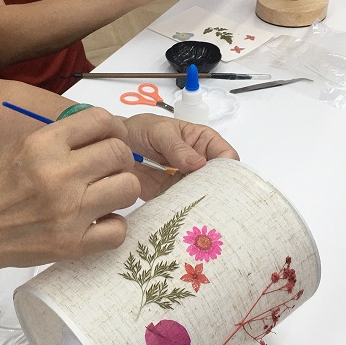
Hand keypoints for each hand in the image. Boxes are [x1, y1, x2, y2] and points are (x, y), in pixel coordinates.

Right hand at [0, 108, 139, 270]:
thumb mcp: (20, 147)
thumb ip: (60, 137)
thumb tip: (104, 131)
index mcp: (43, 145)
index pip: (101, 120)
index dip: (112, 129)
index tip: (110, 140)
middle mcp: (59, 175)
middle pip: (120, 153)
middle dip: (120, 159)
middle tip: (109, 170)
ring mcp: (69, 212)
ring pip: (129, 188)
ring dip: (121, 190)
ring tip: (105, 196)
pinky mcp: (72, 245)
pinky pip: (119, 230)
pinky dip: (113, 226)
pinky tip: (98, 222)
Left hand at [122, 114, 238, 199]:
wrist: (117, 146)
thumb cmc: (140, 130)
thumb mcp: (159, 132)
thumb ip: (177, 147)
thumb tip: (198, 163)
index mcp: (202, 142)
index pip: (225, 154)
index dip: (228, 168)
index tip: (221, 180)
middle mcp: (198, 163)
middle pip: (218, 180)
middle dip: (218, 190)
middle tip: (210, 201)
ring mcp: (186, 181)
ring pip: (202, 195)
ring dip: (201, 203)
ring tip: (196, 210)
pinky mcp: (171, 194)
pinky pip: (183, 204)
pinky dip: (183, 210)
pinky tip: (181, 214)